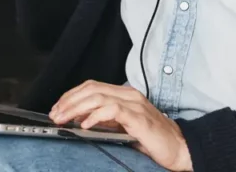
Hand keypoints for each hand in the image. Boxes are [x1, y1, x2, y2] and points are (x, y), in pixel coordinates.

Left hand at [50, 80, 192, 170]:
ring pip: (98, 97)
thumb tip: (81, 119)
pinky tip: (85, 124)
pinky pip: (113, 110)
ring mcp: (135, 105)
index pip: (92, 87)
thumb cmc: (153, 140)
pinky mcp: (139, 118)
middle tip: (56, 114)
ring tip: (65, 119)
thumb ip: (106, 120)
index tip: (57, 108)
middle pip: (92, 89)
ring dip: (77, 107)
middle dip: (69, 101)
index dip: (72, 95)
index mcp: (125, 95)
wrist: (179, 148)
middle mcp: (130, 95)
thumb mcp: (123, 127)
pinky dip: (95, 115)